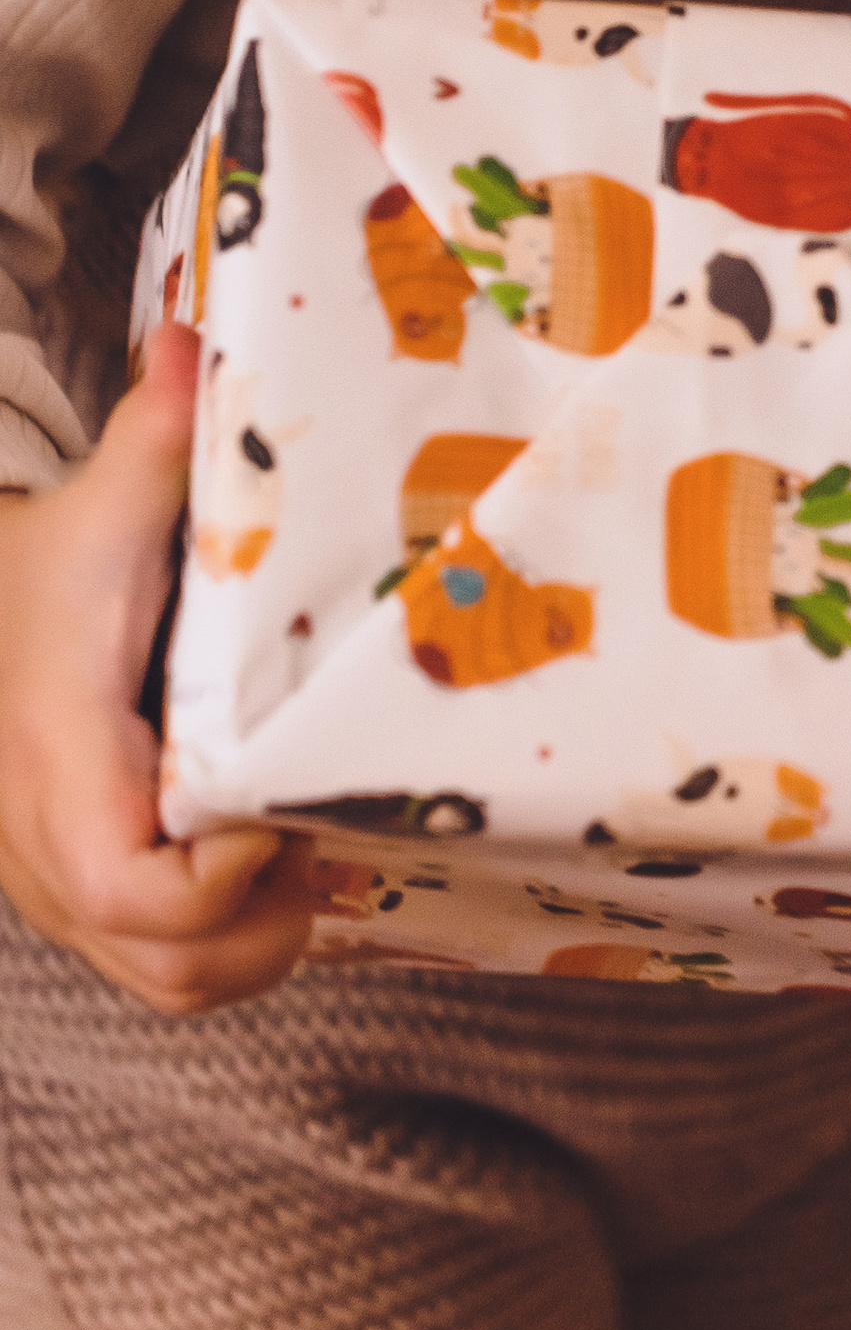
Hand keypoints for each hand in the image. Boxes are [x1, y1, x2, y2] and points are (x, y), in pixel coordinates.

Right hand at [0, 325, 311, 1011]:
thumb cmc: (48, 561)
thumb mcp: (106, 496)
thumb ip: (159, 433)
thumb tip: (199, 343)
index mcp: (61, 755)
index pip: (130, 880)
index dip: (226, 875)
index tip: (287, 808)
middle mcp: (46, 846)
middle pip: (169, 965)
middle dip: (268, 922)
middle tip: (325, 830)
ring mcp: (55, 890)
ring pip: (171, 986)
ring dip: (257, 945)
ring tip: (308, 851)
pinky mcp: (79, 902)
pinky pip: (160, 973)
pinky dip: (228, 948)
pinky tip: (273, 868)